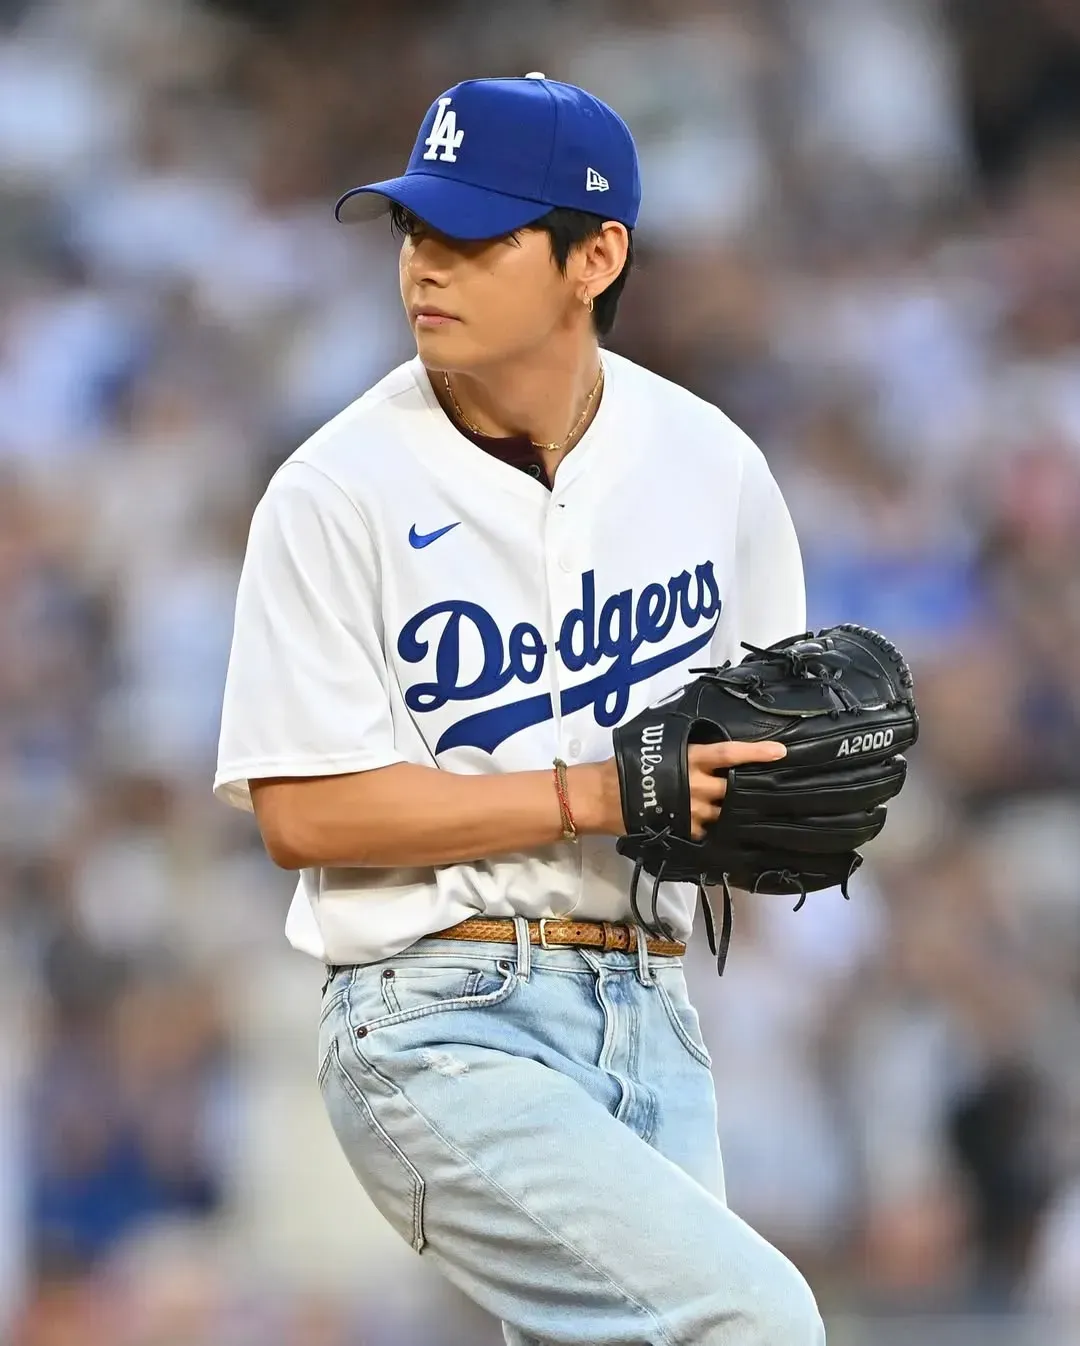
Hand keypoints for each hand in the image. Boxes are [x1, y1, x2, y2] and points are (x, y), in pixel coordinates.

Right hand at [574, 741, 786, 839]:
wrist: (603, 796)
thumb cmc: (628, 766)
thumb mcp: (661, 751)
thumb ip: (689, 754)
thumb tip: (714, 757)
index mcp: (692, 758)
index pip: (731, 754)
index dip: (757, 753)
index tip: (781, 752)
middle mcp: (698, 783)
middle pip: (733, 787)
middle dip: (738, 789)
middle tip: (743, 788)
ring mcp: (694, 810)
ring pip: (723, 811)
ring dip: (722, 809)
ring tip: (712, 807)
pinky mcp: (688, 830)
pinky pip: (709, 830)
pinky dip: (708, 827)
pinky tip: (700, 823)